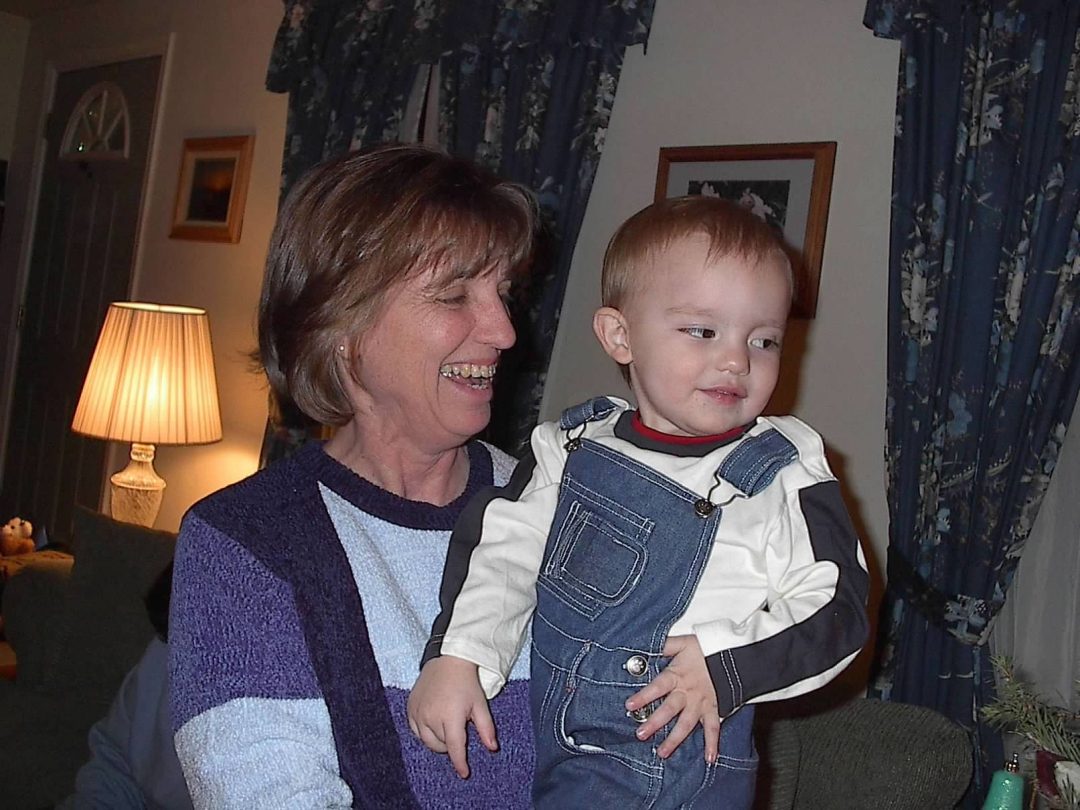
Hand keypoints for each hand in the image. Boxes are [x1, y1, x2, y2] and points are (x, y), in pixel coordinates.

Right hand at [407, 656, 497, 777]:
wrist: (447, 659)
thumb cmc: (466, 682)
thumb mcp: (480, 704)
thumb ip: (486, 728)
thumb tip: (492, 748)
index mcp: (450, 717)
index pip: (454, 748)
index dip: (460, 763)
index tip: (464, 773)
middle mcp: (431, 717)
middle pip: (440, 746)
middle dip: (450, 744)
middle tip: (459, 728)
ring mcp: (418, 713)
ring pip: (427, 741)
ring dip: (438, 740)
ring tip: (447, 725)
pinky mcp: (410, 708)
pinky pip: (416, 730)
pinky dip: (425, 732)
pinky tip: (433, 723)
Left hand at [624, 635, 720, 761]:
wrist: (732, 654)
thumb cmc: (705, 648)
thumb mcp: (682, 643)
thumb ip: (664, 646)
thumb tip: (644, 645)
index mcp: (677, 675)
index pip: (658, 686)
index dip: (644, 695)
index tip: (630, 705)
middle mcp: (688, 692)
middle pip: (670, 709)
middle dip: (655, 722)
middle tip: (640, 734)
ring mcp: (702, 703)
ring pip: (687, 724)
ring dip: (675, 739)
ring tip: (662, 753)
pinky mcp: (714, 709)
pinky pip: (714, 728)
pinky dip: (712, 744)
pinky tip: (709, 759)